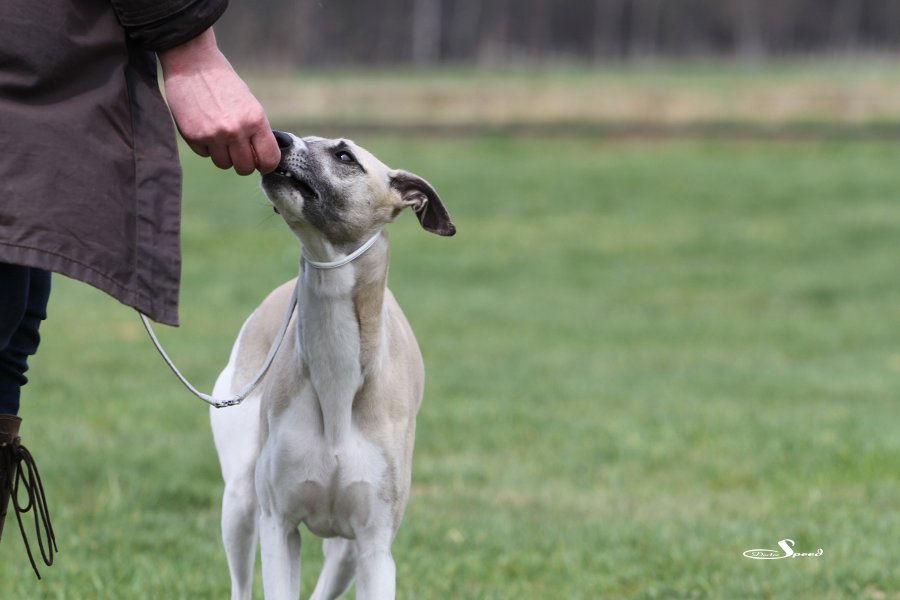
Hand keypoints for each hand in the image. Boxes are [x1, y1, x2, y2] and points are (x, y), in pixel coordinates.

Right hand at [158, 28, 279, 174]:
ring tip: (220, 135)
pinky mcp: (192, 136)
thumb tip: (262, 158)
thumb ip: (256, 132)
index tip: (261, 161)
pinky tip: (204, 127)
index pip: (269, 159)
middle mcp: (235, 130)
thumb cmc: (224, 83)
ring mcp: (213, 135)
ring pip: (224, 164)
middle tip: (239, 150)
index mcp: (255, 120)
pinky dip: (206, 146)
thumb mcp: (250, 105)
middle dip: (243, 162)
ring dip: (223, 155)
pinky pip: (205, 155)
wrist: (192, 63)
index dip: (266, 164)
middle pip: (245, 168)